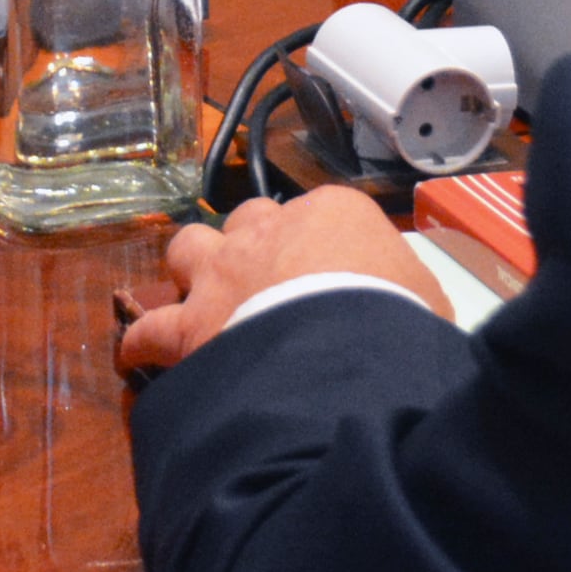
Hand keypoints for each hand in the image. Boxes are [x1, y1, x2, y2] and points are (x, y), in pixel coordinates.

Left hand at [109, 186, 440, 377]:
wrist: (345, 356)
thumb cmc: (398, 321)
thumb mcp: (428, 299)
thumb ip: (410, 293)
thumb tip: (412, 311)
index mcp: (332, 215)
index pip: (322, 217)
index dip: (323, 249)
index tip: (331, 276)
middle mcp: (268, 231)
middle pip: (248, 221)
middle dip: (253, 245)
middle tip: (268, 282)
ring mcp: (222, 273)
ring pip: (188, 248)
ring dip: (194, 270)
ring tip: (202, 297)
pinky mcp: (189, 326)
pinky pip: (150, 328)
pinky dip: (144, 340)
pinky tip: (142, 354)